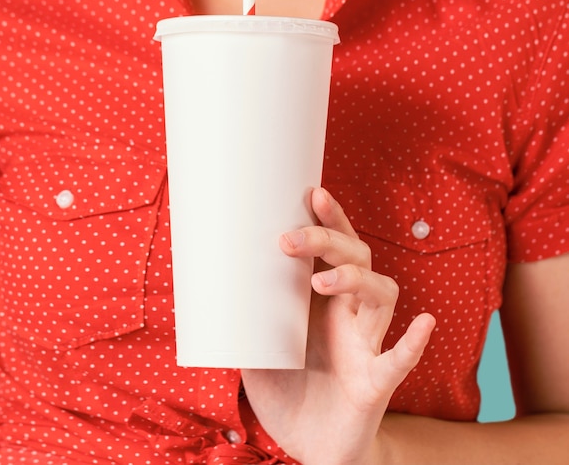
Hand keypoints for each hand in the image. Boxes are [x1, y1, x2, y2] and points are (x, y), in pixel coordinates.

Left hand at [241, 188, 435, 464]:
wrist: (309, 448)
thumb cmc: (288, 394)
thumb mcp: (255, 352)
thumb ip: (243, 322)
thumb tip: (210, 289)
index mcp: (323, 303)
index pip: (335, 248)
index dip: (330, 220)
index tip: (312, 193)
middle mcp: (349, 316)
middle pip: (358, 259)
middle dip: (330, 241)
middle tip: (291, 239)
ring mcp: (365, 346)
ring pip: (381, 295)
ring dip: (356, 279)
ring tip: (324, 282)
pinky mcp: (374, 383)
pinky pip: (399, 359)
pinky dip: (412, 342)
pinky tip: (422, 323)